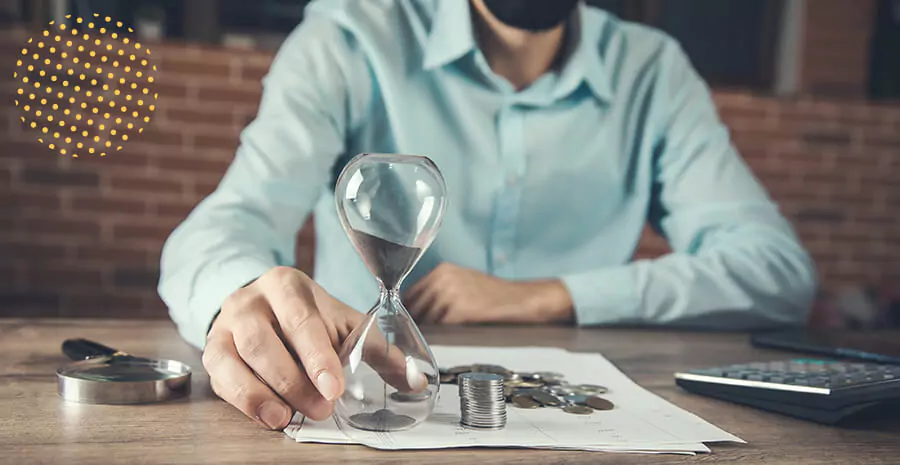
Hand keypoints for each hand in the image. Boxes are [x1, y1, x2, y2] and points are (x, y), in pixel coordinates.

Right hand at [203, 266, 417, 430]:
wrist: (259, 306)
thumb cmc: (306, 318)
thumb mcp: (342, 324)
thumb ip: (378, 351)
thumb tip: (416, 381)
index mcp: (287, 285)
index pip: (301, 320)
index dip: (317, 357)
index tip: (334, 387)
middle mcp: (251, 299)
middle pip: (264, 341)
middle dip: (294, 380)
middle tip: (321, 408)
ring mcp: (226, 324)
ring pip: (237, 359)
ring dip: (266, 393)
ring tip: (291, 417)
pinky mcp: (212, 349)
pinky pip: (220, 376)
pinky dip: (244, 400)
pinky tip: (270, 416)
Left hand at [403, 263, 573, 324]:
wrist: (518, 299)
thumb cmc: (492, 294)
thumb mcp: (462, 281)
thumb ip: (439, 289)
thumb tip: (417, 307)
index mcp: (441, 270)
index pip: (410, 293)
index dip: (408, 311)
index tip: (408, 323)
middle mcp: (442, 279)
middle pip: (414, 307)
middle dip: (415, 323)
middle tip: (417, 337)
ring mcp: (450, 294)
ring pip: (425, 319)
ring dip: (426, 332)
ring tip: (432, 340)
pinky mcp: (459, 311)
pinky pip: (439, 328)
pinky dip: (439, 336)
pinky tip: (444, 340)